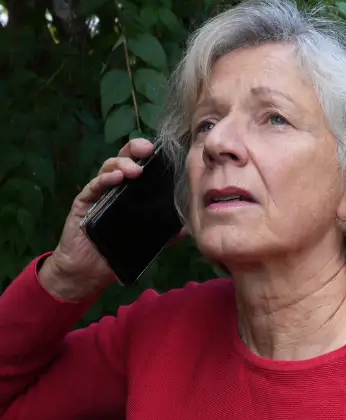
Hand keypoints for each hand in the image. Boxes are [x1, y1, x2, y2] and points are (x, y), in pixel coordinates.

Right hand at [39, 139, 155, 300]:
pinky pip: (94, 186)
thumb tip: (188, 227)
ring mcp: (98, 193)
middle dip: (134, 150)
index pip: (139, 166)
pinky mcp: (83, 202)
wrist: (92, 270)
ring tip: (135, 169)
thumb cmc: (119, 251)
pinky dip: (105, 180)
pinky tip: (116, 178)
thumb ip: (166, 233)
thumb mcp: (147, 241)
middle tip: (147, 149)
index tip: (161, 151)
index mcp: (131, 193)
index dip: (148, 155)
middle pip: (123, 160)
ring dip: (121, 164)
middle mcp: (114, 188)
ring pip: (108, 169)